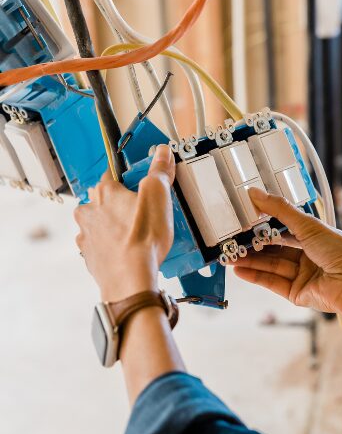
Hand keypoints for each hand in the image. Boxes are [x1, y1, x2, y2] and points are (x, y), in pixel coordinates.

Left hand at [74, 145, 174, 300]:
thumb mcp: (158, 196)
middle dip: (117, 204)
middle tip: (140, 213)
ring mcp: (87, 236)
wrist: (130, 280)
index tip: (139, 186)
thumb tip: (161, 153)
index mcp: (104, 193)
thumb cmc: (141, 240)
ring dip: (111, 226)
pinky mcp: (91, 257)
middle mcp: (89, 212)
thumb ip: (159, 171)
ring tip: (136, 235)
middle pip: (101, 200)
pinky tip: (127, 251)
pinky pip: (99, 247)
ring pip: (97, 224)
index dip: (127, 180)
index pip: (111, 175)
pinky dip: (110, 248)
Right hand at [234, 188, 341, 314]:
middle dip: (254, 245)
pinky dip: (256, 276)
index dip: (266, 224)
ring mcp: (303, 276)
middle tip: (233, 240)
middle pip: (275, 250)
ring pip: (271, 266)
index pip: (285, 229)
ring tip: (230, 255)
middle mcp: (309, 257)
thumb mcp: (308, 225)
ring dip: (250, 261)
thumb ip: (279, 210)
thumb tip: (255, 193)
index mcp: (316, 238)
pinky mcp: (297, 294)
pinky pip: (272, 283)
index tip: (246, 219)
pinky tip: (239, 270)